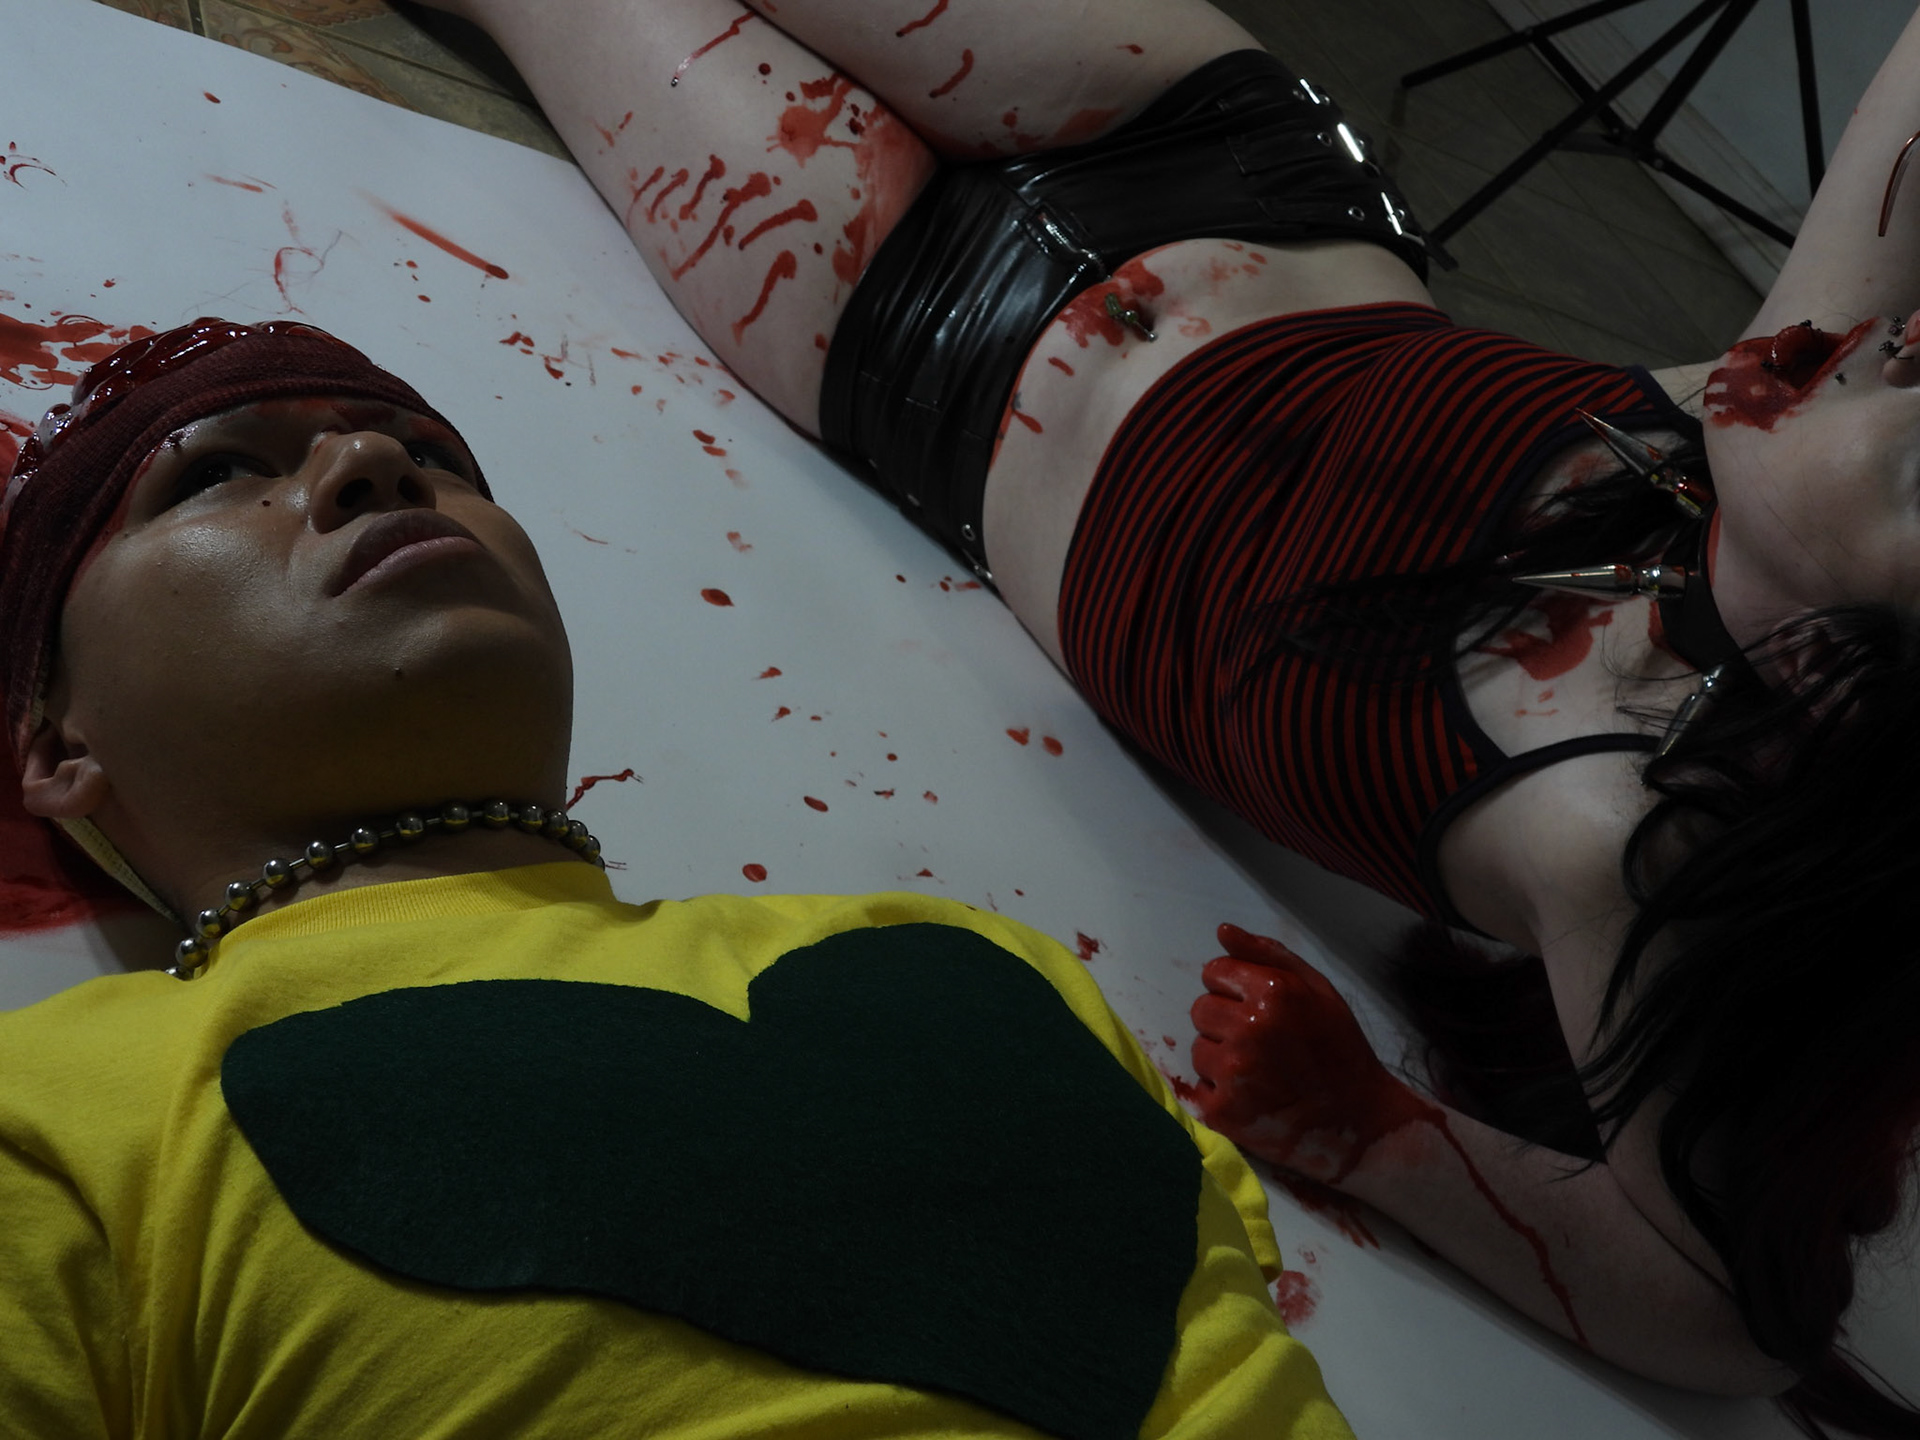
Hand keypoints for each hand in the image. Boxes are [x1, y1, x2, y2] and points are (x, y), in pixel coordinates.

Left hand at [1189, 924, 1432, 1183]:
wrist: (1359, 1120)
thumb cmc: (1339, 1048)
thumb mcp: (1317, 989)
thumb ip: (1267, 955)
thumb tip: (1222, 931)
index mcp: (1272, 993)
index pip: (1214, 972)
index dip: (1233, 988)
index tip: (1256, 1008)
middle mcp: (1249, 1028)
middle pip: (1201, 1009)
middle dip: (1223, 1021)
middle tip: (1259, 1042)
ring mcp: (1234, 1072)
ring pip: (1198, 1049)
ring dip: (1220, 1058)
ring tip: (1257, 1071)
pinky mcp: (1222, 1111)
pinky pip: (1196, 1088)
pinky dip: (1217, 1093)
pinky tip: (1249, 1096)